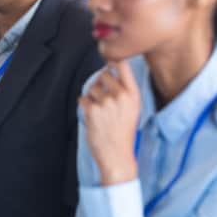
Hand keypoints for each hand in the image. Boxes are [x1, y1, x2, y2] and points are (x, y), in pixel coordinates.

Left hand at [79, 61, 140, 185]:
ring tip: (100, 111)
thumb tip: (108, 68)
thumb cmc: (123, 132)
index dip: (112, 61)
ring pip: (91, 87)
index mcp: (133, 94)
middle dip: (99, 83)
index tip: (108, 63)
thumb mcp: (132, 108)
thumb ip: (123, 89)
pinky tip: (92, 116)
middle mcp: (121, 96)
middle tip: (102, 99)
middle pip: (103, 75)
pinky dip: (84, 106)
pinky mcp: (92, 110)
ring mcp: (106, 103)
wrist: (117, 154)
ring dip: (91, 96)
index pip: (123, 65)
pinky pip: (82, 99)